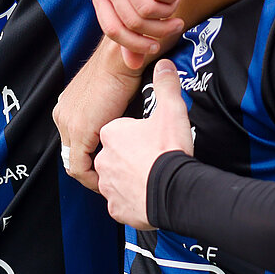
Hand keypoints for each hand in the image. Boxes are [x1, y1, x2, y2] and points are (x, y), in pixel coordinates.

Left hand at [54, 41, 146, 191]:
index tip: (110, 166)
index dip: (92, 159)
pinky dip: (92, 178)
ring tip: (112, 183)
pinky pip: (79, 167)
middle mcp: (63, 116)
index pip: (74, 143)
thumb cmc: (126, 68)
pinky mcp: (80, 131)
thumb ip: (114, 112)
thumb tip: (126, 127)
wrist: (123, 56)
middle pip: (74, 154)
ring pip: (75, 162)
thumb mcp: (116, 94)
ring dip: (93, 176)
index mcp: (68, 108)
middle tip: (112, 178)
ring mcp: (68, 123)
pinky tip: (108, 181)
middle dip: (92, 170)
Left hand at [90, 0, 196, 67]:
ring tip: (174, 4)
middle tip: (175, 26)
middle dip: (158, 30)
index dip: (135, 44)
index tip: (154, 47)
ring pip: (147, 10)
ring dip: (168, 11)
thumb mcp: (142, 5)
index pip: (112, 30)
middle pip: (132, 22)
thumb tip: (133, 64)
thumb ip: (135, 33)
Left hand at [95, 61, 192, 228]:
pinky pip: (121, 202)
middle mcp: (103, 159)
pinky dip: (132, 200)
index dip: (135, 133)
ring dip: (130, 179)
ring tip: (151, 177)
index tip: (150, 137)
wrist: (171, 189)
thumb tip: (164, 65)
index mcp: (111, 133)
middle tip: (152, 157)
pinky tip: (147, 195)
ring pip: (116, 179)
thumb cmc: (167, 150)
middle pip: (115, 155)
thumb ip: (166, 85)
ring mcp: (108, 185)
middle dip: (130, 157)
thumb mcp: (171, 110)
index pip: (118, 130)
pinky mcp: (115, 208)